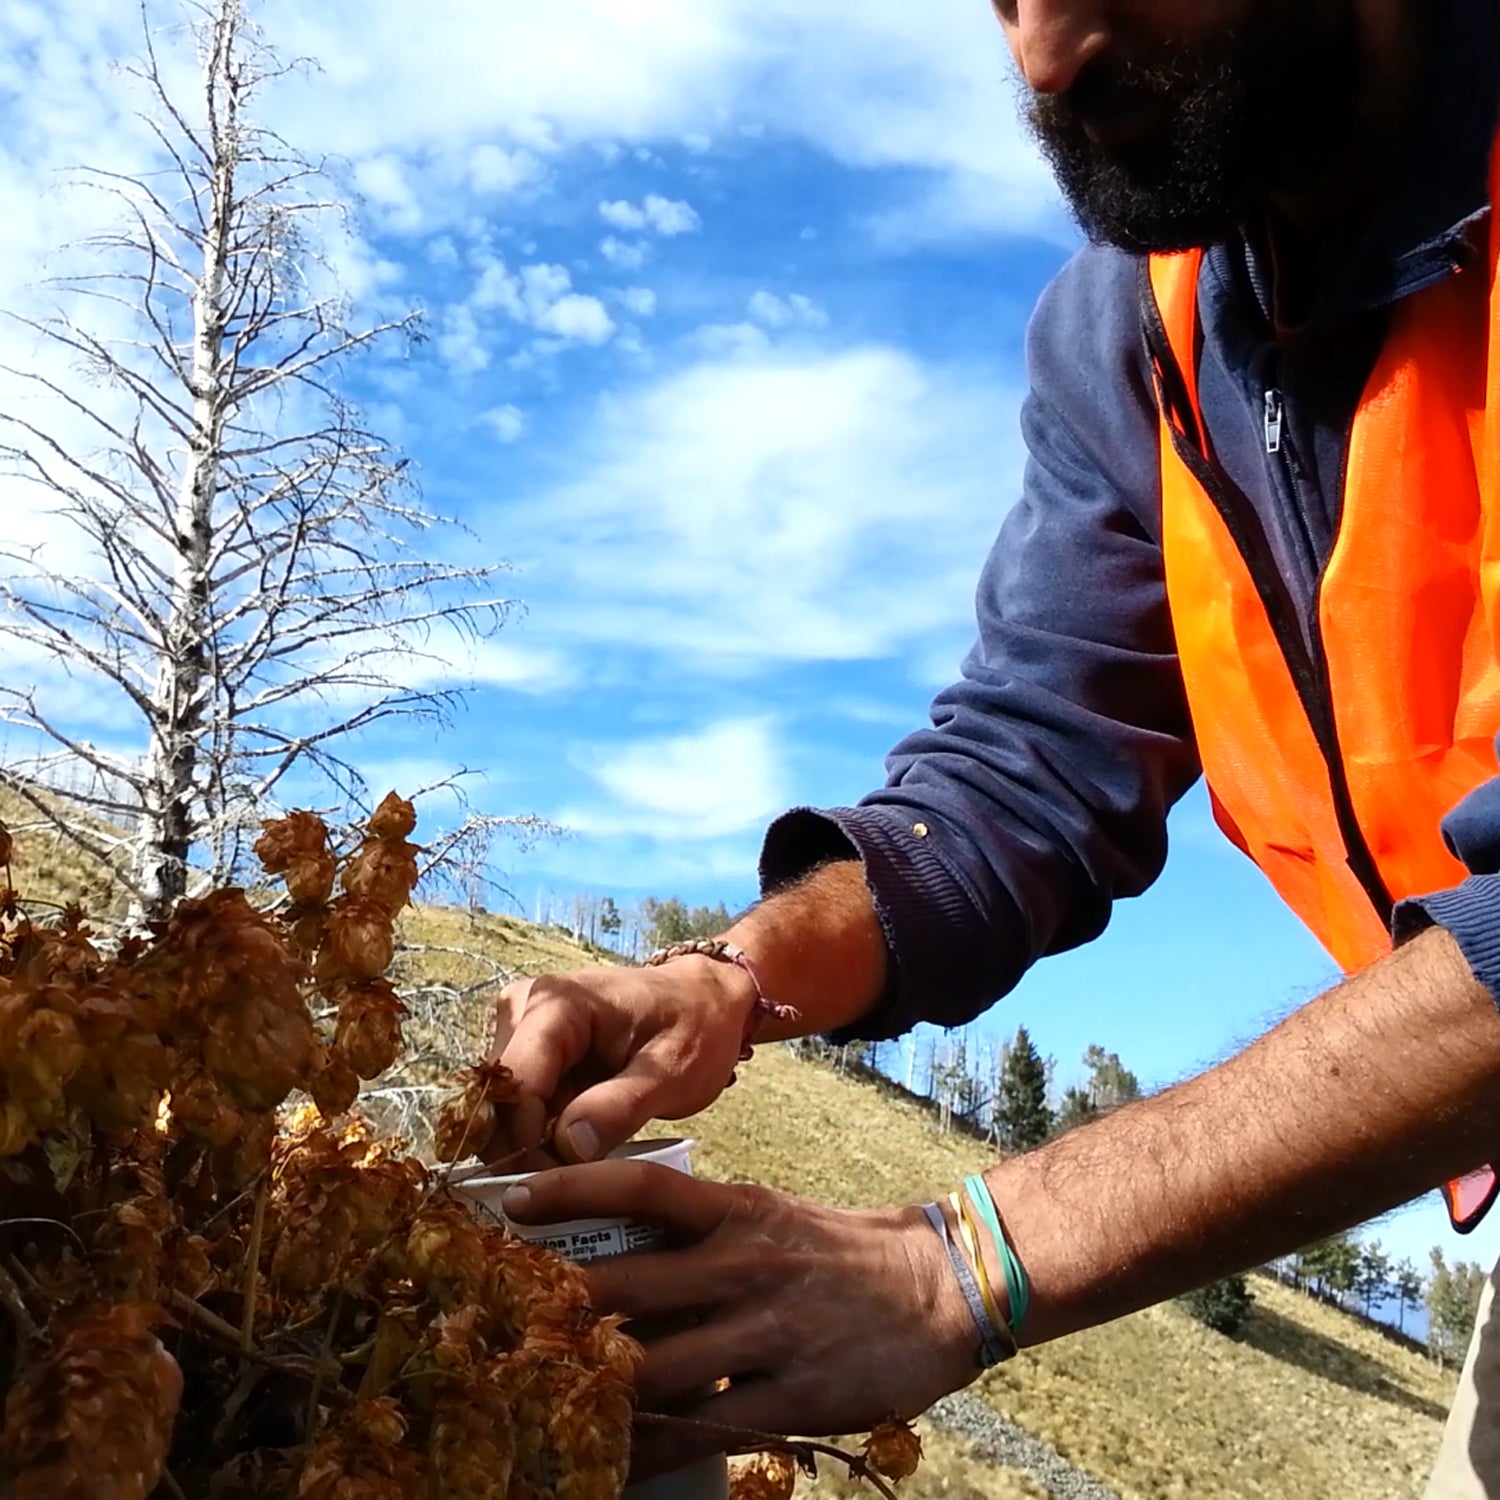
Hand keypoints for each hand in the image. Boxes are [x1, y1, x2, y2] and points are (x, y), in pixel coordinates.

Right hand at [488, 959, 758, 1162]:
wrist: (702, 1003)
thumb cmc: (694, 1029)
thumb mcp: (673, 1072)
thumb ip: (620, 1107)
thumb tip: (568, 1147)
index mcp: (558, 1003)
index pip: (515, 1084)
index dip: (526, 1142)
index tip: (562, 1183)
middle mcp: (523, 1007)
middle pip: (498, 1099)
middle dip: (526, 1149)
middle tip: (576, 1181)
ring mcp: (519, 1027)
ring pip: (500, 1108)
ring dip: (532, 1144)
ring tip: (583, 1161)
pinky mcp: (525, 1048)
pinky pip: (515, 1105)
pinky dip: (539, 1133)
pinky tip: (576, 1144)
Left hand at [501, 1162, 980, 1476]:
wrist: (937, 1287)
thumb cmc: (838, 1250)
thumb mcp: (770, 1215)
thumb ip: (701, 1234)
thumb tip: (617, 1257)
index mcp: (737, 1211)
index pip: (643, 1188)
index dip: (574, 1190)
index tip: (512, 1201)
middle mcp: (743, 1264)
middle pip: (630, 1285)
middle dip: (559, 1311)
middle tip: (497, 1327)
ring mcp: (767, 1331)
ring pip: (655, 1369)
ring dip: (592, 1391)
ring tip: (533, 1405)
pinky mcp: (793, 1395)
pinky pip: (704, 1431)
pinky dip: (650, 1452)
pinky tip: (611, 1465)